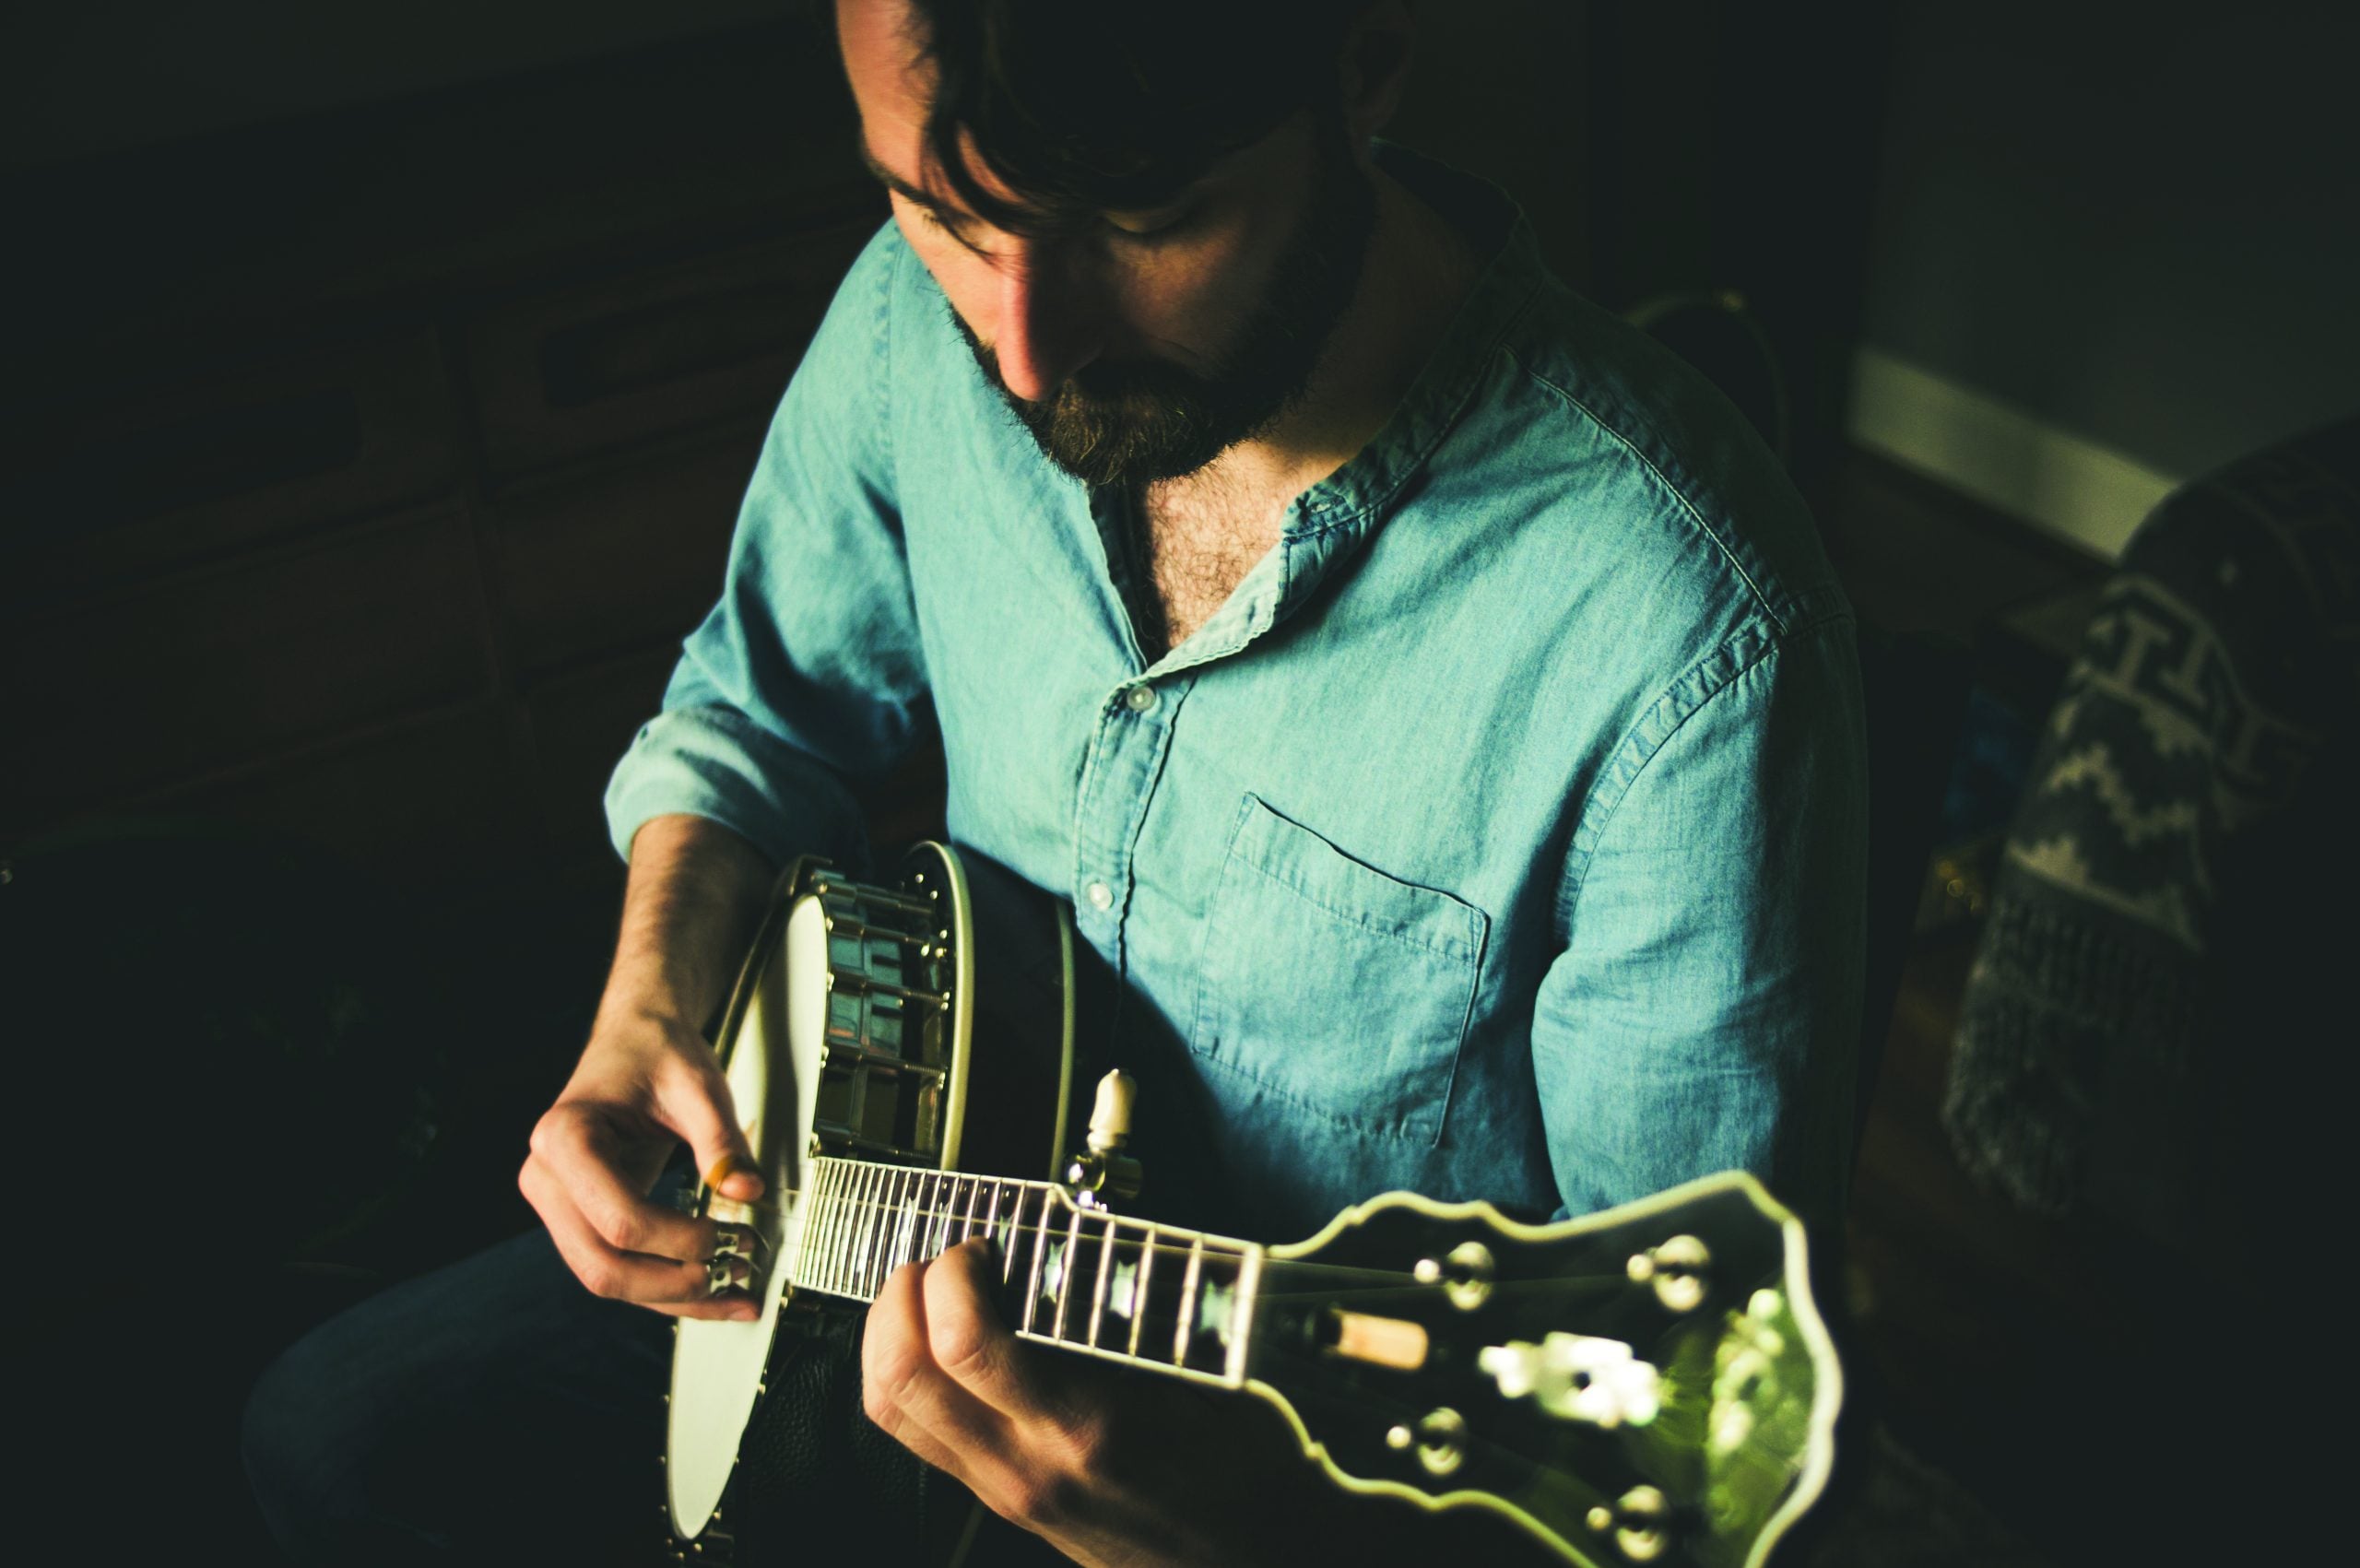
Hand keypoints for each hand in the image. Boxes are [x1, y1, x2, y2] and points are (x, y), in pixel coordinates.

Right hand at [519, 1003, 767, 1321]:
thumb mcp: (697, 1085)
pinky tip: (713, 1291)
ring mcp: (558, 1203)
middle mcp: (547, 1177)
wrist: (635, 1037)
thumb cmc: (657, 1052)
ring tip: (736, 1296)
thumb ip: (721, 1139)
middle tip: (736, 1276)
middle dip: (674, 1283)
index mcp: (565, 1137)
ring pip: (607, 1279)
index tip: (732, 1237)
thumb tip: (747, 1191)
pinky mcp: (581, 1217)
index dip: (680, 1241)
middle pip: (603, 1265)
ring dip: (673, 1296)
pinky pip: (618, 1265)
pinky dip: (665, 1285)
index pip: (619, 1219)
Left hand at [861, 1240, 1338, 1567]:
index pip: (965, 1343)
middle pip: (901, 1375)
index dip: (955, 1273)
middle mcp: (1028, 1464)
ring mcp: (1005, 1489)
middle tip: (945, 1260)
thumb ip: (1145, 1313)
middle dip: (902, 1294)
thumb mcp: (1215, 1377)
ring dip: (890, 1333)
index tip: (986, 1245)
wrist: (1256, 1559)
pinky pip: (915, 1434)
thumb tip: (1090, 1242)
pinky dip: (908, 1375)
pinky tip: (942, 1343)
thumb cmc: (1249, 1470)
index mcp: (1084, 1425)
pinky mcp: (999, 1499)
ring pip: (891, 1409)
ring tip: (931, 1293)